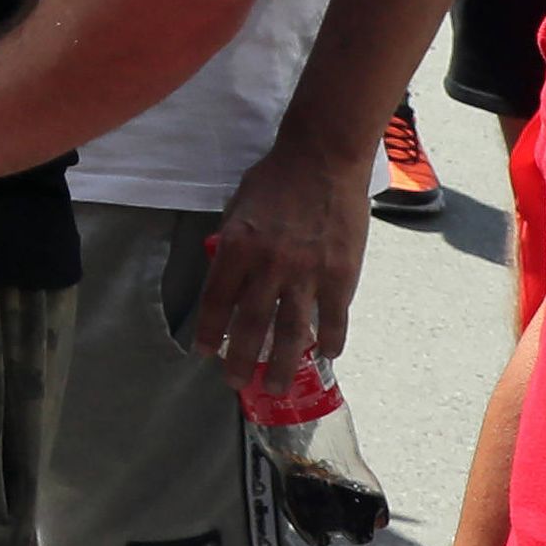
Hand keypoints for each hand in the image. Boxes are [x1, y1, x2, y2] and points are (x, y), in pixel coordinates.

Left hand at [196, 140, 370, 390]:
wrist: (323, 158)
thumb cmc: (275, 179)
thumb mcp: (238, 208)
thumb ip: (232, 243)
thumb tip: (228, 276)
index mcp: (237, 247)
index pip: (217, 301)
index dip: (209, 331)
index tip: (204, 353)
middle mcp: (269, 264)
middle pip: (251, 324)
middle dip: (240, 359)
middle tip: (234, 381)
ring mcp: (308, 271)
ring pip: (292, 330)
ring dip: (281, 363)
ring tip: (274, 387)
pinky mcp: (342, 272)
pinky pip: (334, 316)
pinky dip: (330, 339)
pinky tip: (326, 355)